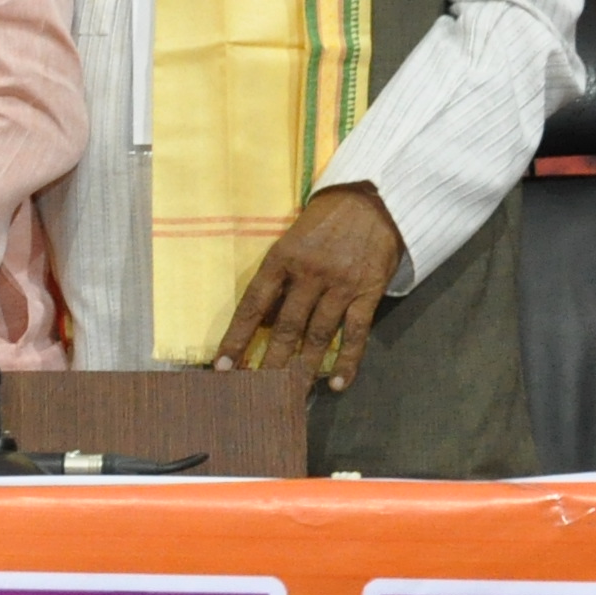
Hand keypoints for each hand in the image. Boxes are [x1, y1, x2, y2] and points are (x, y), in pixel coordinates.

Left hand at [214, 182, 407, 389]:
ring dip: (304, 369)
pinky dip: (348, 360)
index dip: (236, 339)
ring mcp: (340, 284)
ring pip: (318, 335)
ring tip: (291, 395)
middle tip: (257, 393)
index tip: (223, 368)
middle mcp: (309, 274)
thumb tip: (264, 323)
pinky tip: (338, 383)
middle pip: (286, 327)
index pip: (253, 306)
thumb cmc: (325, 221)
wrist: (372, 198)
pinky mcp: (369, 291)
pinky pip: (356, 332)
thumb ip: (278, 279)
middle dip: (270, 364)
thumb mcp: (291, 241)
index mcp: (282, 259)